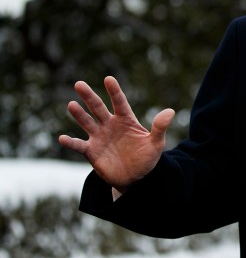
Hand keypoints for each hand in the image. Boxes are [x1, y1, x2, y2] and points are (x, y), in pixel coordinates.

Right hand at [58, 76, 174, 192]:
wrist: (136, 178)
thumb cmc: (147, 158)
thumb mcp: (156, 143)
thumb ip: (160, 127)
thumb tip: (170, 111)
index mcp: (126, 120)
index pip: (120, 102)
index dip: (115, 91)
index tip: (109, 79)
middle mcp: (110, 125)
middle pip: (98, 108)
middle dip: (89, 97)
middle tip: (79, 84)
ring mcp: (99, 137)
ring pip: (87, 122)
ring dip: (79, 114)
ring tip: (72, 104)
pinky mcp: (91, 151)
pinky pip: (79, 145)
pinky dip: (70, 142)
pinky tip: (62, 138)